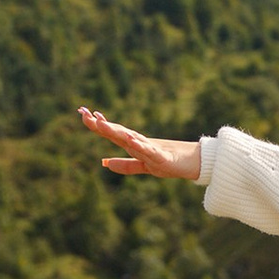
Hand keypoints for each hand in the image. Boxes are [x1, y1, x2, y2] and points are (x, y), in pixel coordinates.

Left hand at [79, 106, 200, 179]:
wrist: (196, 163)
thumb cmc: (171, 162)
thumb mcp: (143, 166)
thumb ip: (125, 165)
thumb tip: (104, 163)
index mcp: (134, 145)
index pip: (113, 132)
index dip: (98, 125)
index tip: (83, 113)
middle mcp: (140, 143)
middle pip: (117, 132)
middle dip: (100, 124)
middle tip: (83, 113)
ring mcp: (151, 149)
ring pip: (130, 139)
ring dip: (115, 131)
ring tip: (100, 123)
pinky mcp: (162, 158)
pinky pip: (149, 151)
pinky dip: (139, 145)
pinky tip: (129, 139)